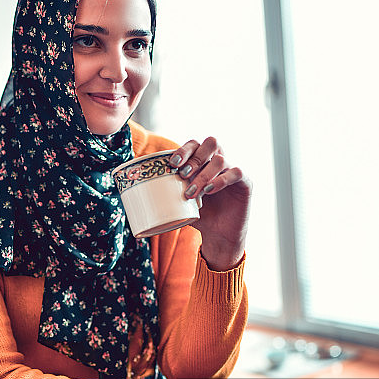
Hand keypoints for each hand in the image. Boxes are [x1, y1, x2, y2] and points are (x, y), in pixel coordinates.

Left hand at [170, 137, 251, 270]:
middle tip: (182, 175)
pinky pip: (236, 172)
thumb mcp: (179, 201)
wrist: (218, 236)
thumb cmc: (198, 216)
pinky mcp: (245, 183)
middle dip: (194, 158)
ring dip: (203, 175)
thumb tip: (133, 187)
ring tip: (192, 193)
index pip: (195, 144)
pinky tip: (209, 191)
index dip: (184, 150)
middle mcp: (219, 162)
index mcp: (203, 162)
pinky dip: (221, 180)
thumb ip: (165, 190)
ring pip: (220, 159)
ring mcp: (233, 171)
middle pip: (211, 142)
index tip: (172, 164)